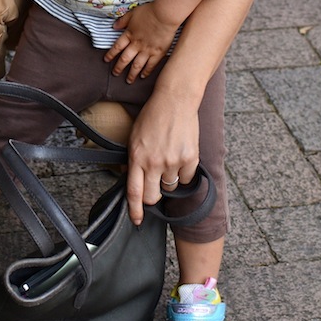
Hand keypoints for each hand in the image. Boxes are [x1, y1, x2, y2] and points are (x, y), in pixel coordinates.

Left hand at [104, 2, 177, 82]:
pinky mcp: (158, 53)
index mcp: (129, 35)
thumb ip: (123, 21)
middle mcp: (136, 44)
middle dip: (119, 68)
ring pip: (137, 65)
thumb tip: (114, 26)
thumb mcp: (132, 13)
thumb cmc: (149, 11)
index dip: (110, 54)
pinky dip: (146, 71)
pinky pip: (151, 65)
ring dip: (131, 74)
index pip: (117, 47)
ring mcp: (147, 50)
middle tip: (115, 74)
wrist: (165, 14)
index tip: (106, 60)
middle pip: (125, 59)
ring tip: (128, 80)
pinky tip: (143, 76)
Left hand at [125, 85, 199, 225]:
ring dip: (168, 180)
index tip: (137, 220)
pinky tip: (179, 155)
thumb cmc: (152, 116)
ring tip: (167, 159)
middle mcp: (154, 162)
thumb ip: (133, 159)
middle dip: (153, 196)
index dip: (135, 210)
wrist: (175, 100)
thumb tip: (131, 178)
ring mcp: (173, 161)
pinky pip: (186, 179)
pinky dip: (183, 173)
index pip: (134, 192)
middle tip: (154, 186)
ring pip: (170, 187)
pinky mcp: (190, 158)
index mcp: (137, 157)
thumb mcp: (134, 136)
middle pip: (153, 197)